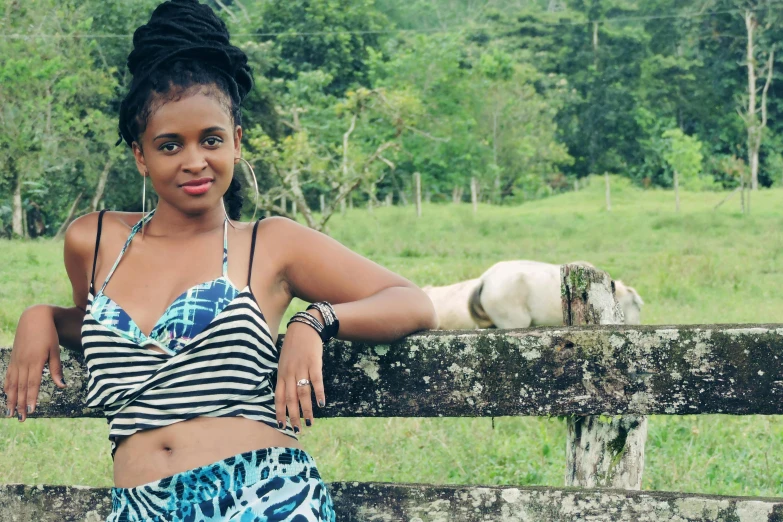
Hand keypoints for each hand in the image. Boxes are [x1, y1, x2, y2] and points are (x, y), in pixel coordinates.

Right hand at [3, 305, 65, 420]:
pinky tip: (6, 395)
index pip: (32, 384)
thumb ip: (57, 368)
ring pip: (12, 384)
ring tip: (10, 413)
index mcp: (36, 361)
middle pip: (21, 388)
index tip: (31, 411)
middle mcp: (23, 363)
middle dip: (20, 404)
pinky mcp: (13, 358)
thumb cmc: (49, 333)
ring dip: (11, 399)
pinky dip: (6, 386)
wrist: (34, 318)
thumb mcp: (56, 350)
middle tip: (20, 419)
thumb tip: (62, 386)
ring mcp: (16, 361)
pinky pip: (8, 375)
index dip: (31, 398)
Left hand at [275, 311, 325, 432]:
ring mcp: (301, 368)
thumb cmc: (294, 346)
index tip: (281, 425)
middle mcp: (289, 373)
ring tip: (309, 422)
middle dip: (293, 416)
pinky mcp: (313, 363)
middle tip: (297, 430)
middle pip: (290, 398)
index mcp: (281, 374)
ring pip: (303, 393)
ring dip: (306, 410)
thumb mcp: (283, 361)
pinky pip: (316, 381)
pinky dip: (319, 393)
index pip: (278, 397)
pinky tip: (321, 404)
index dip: (279, 412)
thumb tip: (286, 394)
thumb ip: (284, 377)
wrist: (304, 327)